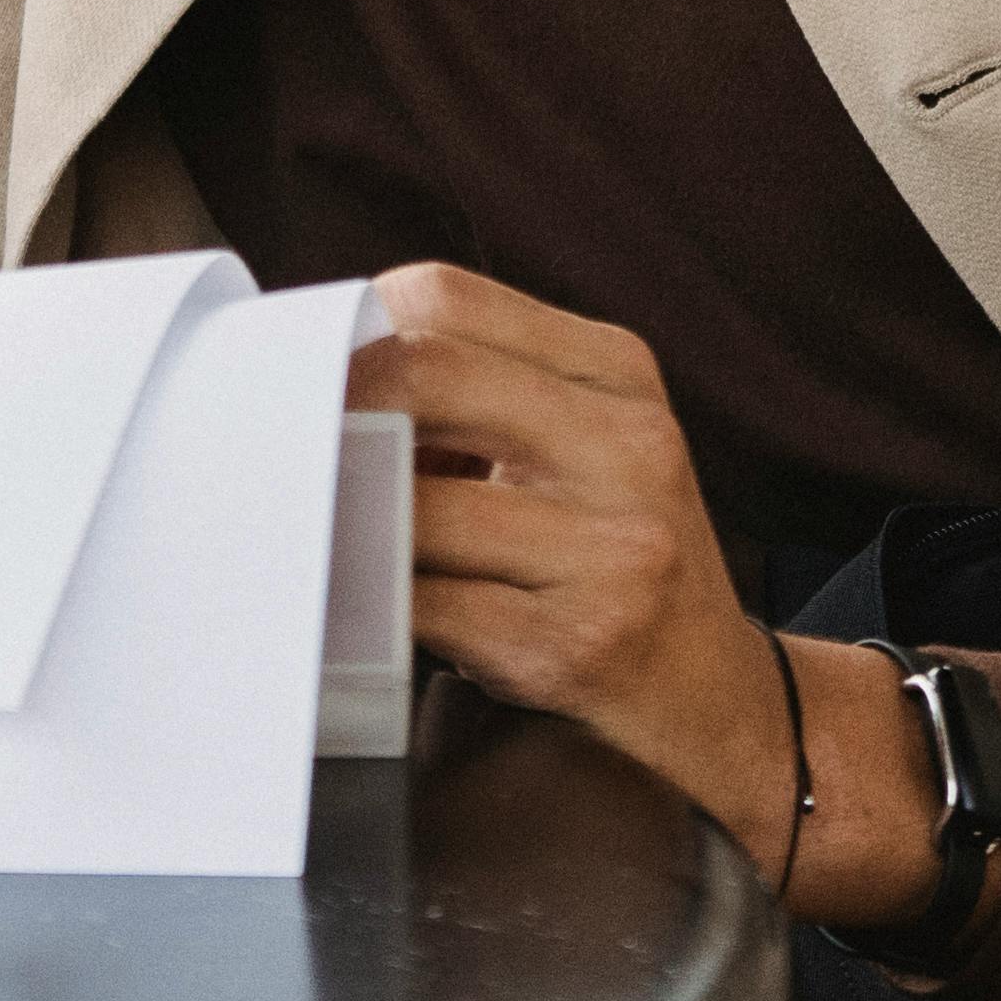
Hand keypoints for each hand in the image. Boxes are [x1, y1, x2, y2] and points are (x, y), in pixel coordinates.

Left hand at [354, 263, 940, 926]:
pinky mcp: (580, 640)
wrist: (722, 700)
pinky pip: (427, 606)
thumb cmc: (622, 563)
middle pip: (425, 374)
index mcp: (618, 372)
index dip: (351, 327)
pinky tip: (366, 608)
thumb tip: (326, 376)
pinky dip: (374, 607)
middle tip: (278, 448)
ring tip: (322, 536)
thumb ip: (484, 394)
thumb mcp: (587, 446)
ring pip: (414, 502)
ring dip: (346, 525)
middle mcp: (628, 444)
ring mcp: (615, 544)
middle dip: (331, 410)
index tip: (301, 371)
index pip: (448, 301)